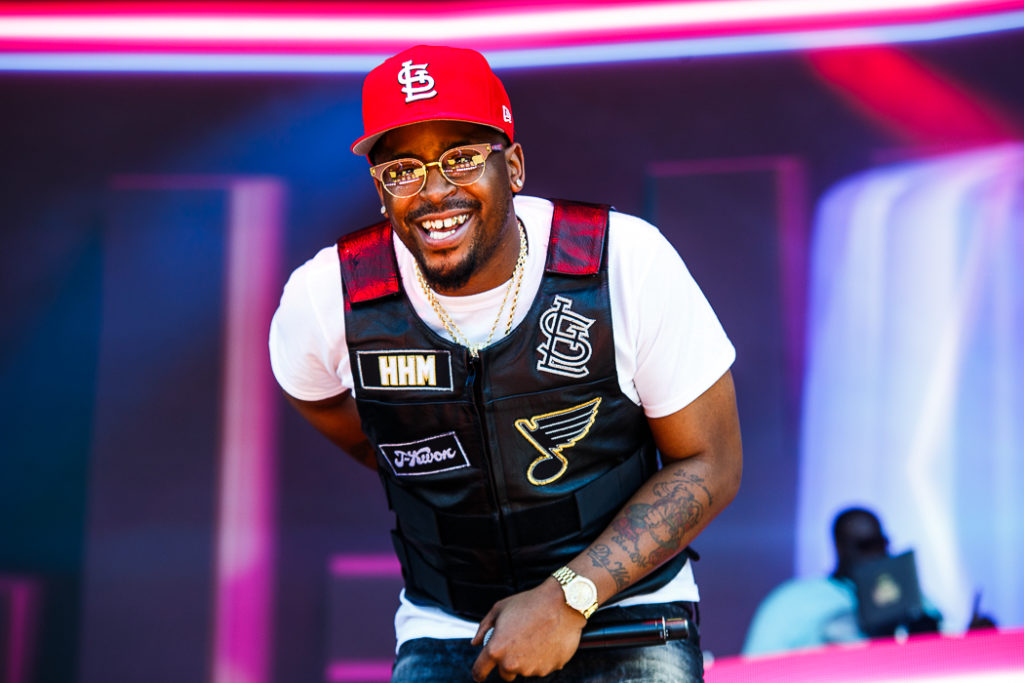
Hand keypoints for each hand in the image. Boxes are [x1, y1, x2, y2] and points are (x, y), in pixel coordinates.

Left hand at [470, 578, 585, 680]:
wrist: (562, 603)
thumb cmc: (529, 603)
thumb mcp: (499, 608)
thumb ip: (484, 628)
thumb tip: (476, 643)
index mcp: (496, 649)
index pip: (480, 671)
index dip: (478, 673)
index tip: (480, 673)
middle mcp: (512, 663)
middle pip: (505, 673)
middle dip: (507, 663)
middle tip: (516, 643)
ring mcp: (532, 669)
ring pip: (524, 670)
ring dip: (526, 659)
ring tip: (535, 636)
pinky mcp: (550, 669)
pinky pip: (542, 667)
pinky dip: (543, 658)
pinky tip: (547, 639)